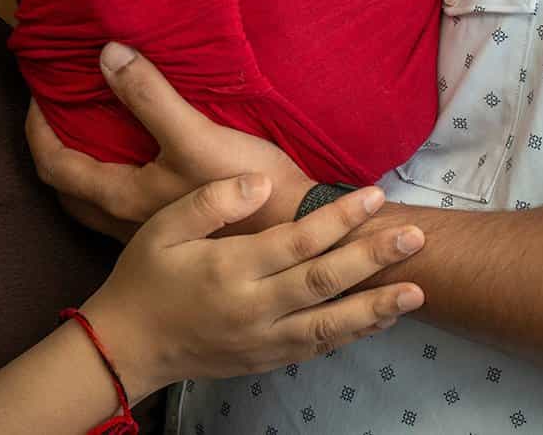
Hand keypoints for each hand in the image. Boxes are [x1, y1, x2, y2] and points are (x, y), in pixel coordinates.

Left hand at [27, 43, 309, 241]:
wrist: (298, 231)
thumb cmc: (246, 185)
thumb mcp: (195, 135)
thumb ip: (150, 96)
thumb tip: (106, 54)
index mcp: (122, 197)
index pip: (56, 166)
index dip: (37, 130)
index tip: (38, 95)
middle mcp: (126, 221)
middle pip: (69, 190)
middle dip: (54, 150)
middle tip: (56, 114)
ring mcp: (148, 231)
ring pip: (96, 200)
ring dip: (85, 166)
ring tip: (93, 130)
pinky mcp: (175, 230)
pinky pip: (124, 204)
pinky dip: (114, 176)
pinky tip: (139, 157)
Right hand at [81, 174, 424, 399]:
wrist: (125, 347)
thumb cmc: (145, 277)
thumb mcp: (162, 228)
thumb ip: (212, 202)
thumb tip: (261, 183)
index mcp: (230, 269)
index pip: (298, 241)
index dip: (339, 218)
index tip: (373, 195)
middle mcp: (254, 309)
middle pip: (324, 282)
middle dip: (373, 259)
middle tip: (414, 237)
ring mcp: (263, 341)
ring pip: (329, 326)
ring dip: (376, 308)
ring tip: (416, 292)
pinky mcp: (265, 360)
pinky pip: (316, 349)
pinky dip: (350, 335)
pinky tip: (378, 320)